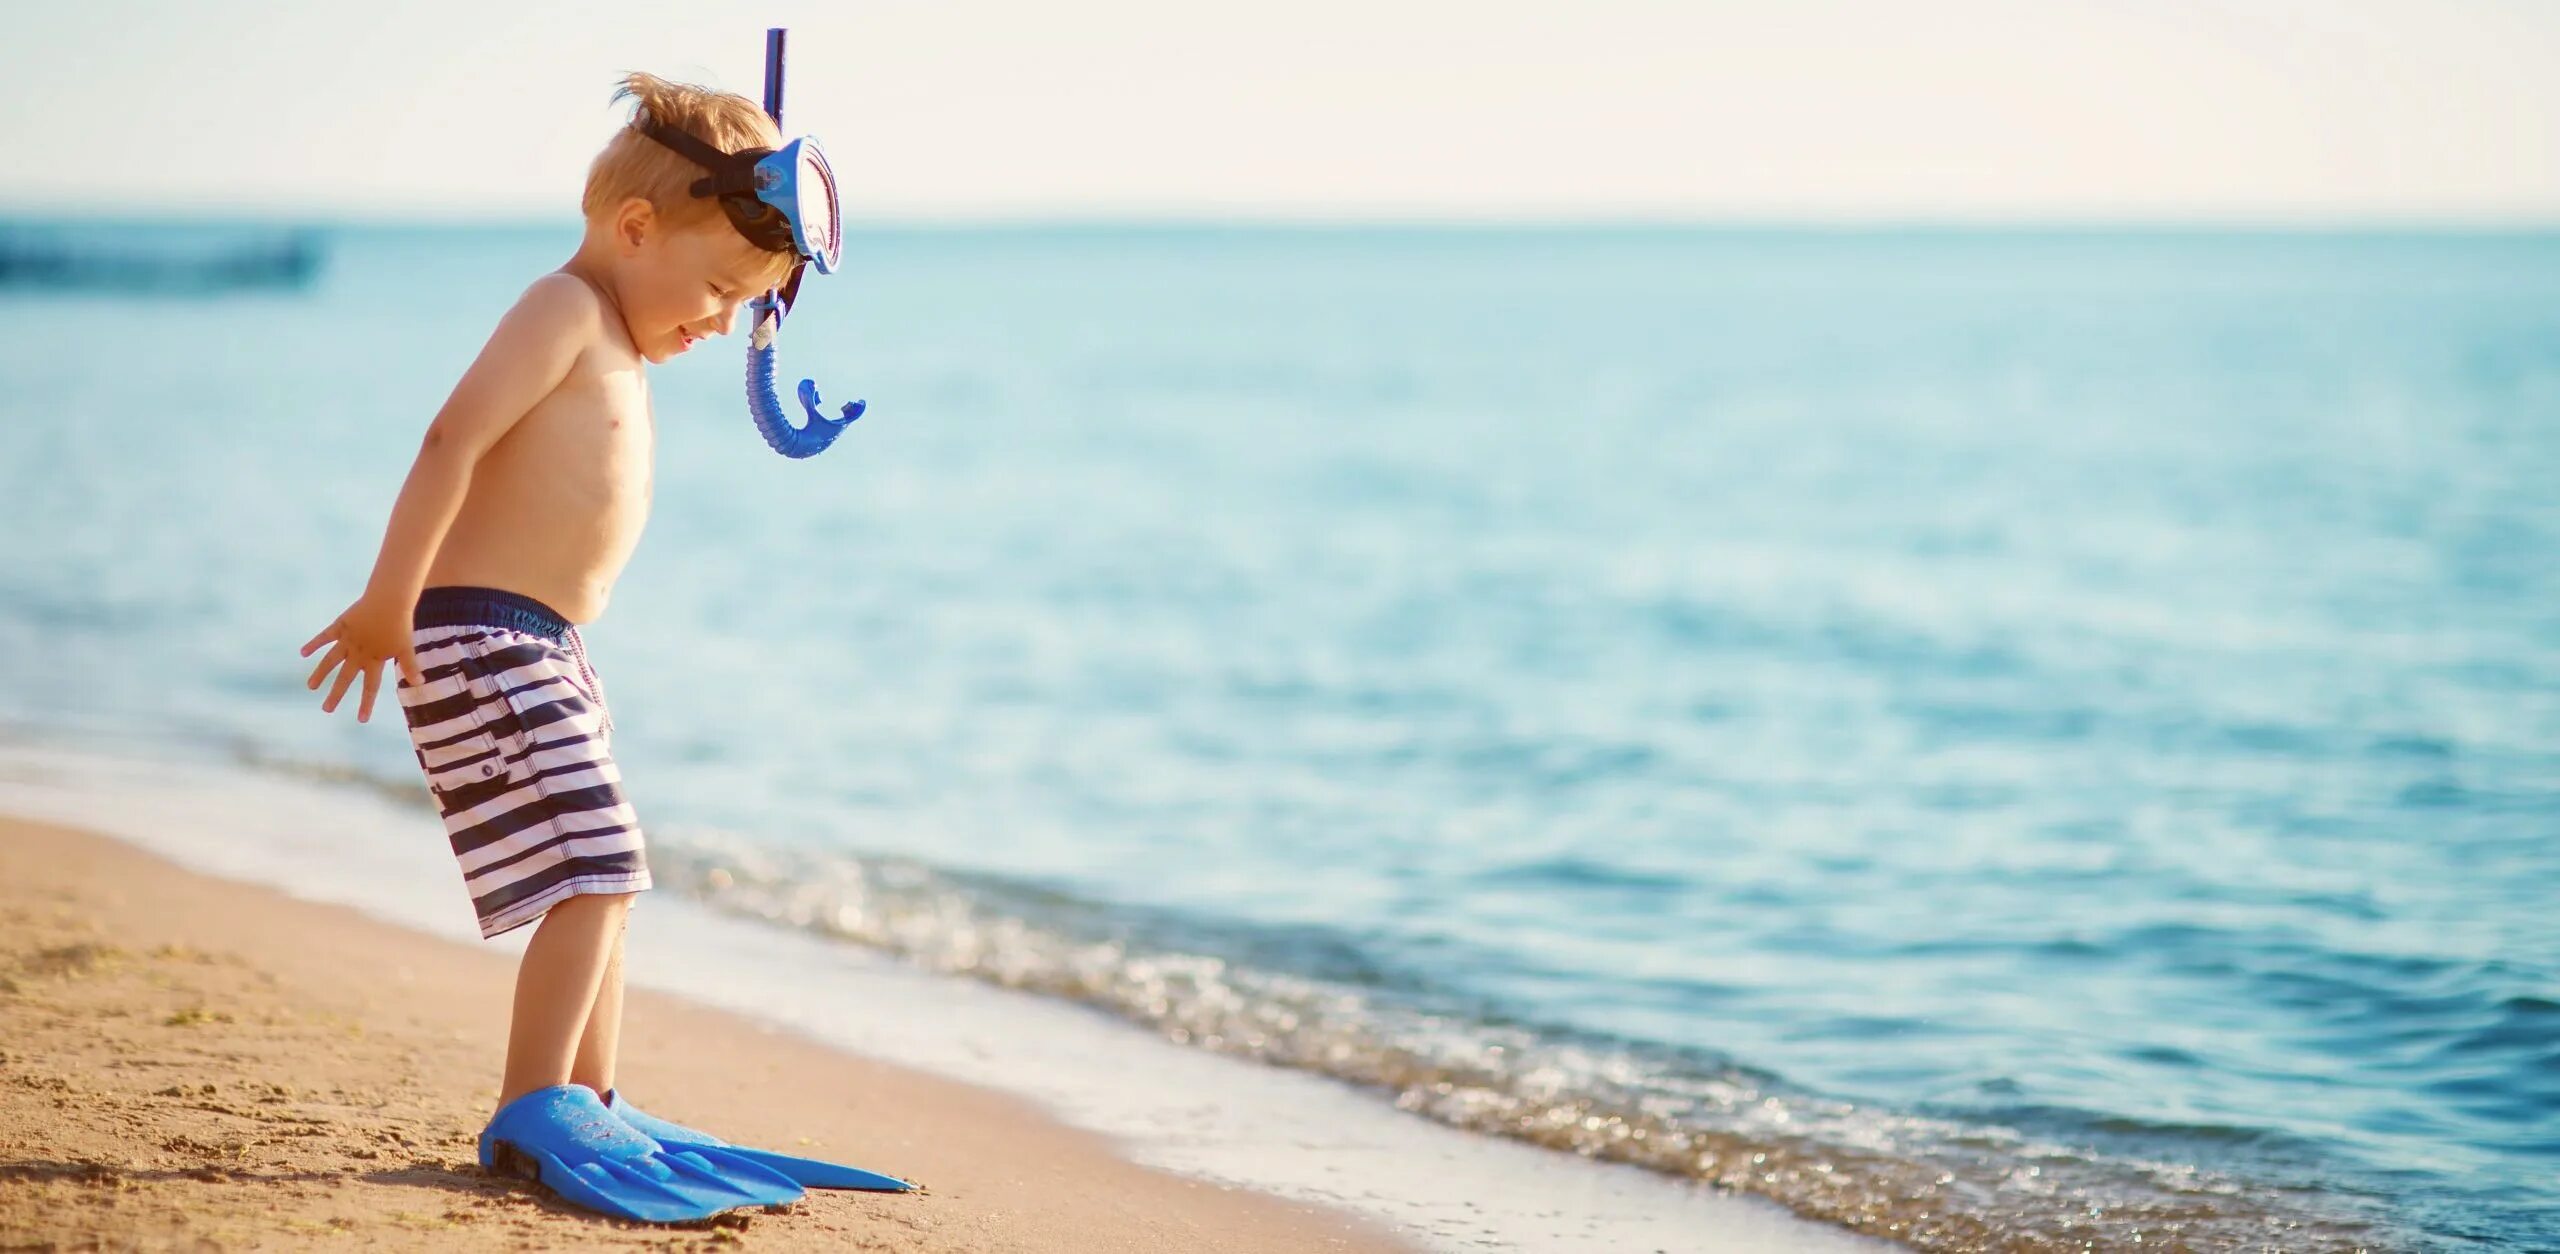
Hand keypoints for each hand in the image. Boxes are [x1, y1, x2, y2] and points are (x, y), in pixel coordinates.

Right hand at [300, 595, 422, 722]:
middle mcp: (358, 653)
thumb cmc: (401, 624)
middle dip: (336, 695)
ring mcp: (347, 640)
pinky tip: (303, 652)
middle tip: (326, 710)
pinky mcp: (341, 625)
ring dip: (320, 674)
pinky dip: (314, 644)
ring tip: (311, 687)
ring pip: (330, 660)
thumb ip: (410, 666)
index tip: (361, 720)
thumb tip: (420, 684)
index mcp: (374, 660)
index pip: (370, 687)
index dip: (366, 703)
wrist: (390, 599)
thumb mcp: (406, 647)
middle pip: (345, 678)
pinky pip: (324, 636)